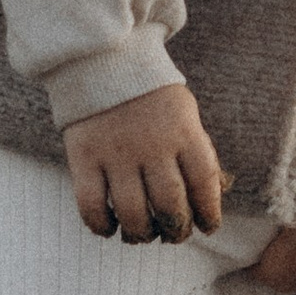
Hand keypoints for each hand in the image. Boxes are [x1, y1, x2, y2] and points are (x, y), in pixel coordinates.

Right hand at [61, 85, 224, 243]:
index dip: (209, 213)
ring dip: (141, 234)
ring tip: (142, 234)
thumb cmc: (153, 95)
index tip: (208, 227)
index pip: (204, 183)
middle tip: (173, 234)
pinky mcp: (84, 157)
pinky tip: (109, 227)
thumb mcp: (186, 114)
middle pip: (170, 206)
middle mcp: (152, 145)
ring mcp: (116, 153)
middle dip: (176, 231)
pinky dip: (101, 226)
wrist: (105, 60)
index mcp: (184, 132)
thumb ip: (196, 152)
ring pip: (132, 213)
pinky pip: (91, 205)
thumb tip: (211, 198)